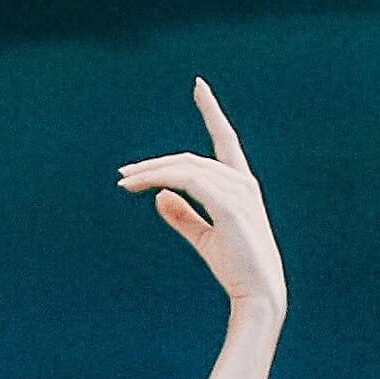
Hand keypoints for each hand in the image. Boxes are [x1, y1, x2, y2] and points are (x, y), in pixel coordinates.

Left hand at [120, 79, 281, 314]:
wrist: (257, 292)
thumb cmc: (235, 266)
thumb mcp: (204, 236)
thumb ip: (183, 215)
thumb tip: (159, 196)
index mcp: (239, 184)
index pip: (224, 138)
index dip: (211, 110)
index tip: (198, 86)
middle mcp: (242, 181)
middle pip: (190, 159)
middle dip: (154, 163)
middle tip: (122, 174)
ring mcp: (239, 191)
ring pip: (187, 168)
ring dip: (152, 172)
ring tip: (124, 182)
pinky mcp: (230, 205)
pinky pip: (191, 182)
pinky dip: (165, 180)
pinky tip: (144, 187)